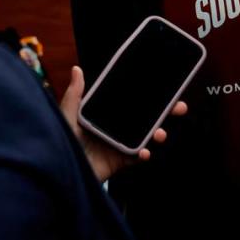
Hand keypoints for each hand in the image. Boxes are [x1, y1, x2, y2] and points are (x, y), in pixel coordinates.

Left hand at [60, 66, 187, 181]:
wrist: (58, 170)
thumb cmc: (59, 141)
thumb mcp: (67, 115)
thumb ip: (75, 95)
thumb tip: (77, 69)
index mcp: (108, 112)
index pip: (133, 101)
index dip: (151, 95)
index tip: (167, 86)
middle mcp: (117, 126)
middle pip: (147, 116)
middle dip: (167, 112)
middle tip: (180, 107)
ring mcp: (121, 143)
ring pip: (147, 135)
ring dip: (158, 133)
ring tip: (160, 133)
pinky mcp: (121, 160)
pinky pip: (137, 156)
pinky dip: (144, 154)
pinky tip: (145, 152)